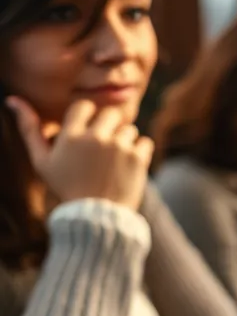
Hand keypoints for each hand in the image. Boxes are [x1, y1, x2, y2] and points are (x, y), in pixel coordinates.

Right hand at [7, 97, 152, 209]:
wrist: (95, 216)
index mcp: (70, 136)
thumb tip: (11, 99)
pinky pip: (145, 142)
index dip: (88, 118)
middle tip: (103, 151)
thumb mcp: (42, 161)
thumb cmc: (66, 187)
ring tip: (114, 162)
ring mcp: (118, 147)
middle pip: (110, 114)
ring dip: (125, 141)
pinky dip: (140, 152)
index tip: (88, 134)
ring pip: (129, 129)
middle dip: (109, 128)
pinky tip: (127, 167)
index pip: (84, 106)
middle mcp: (95, 138)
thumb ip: (29, 129)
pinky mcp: (138, 158)